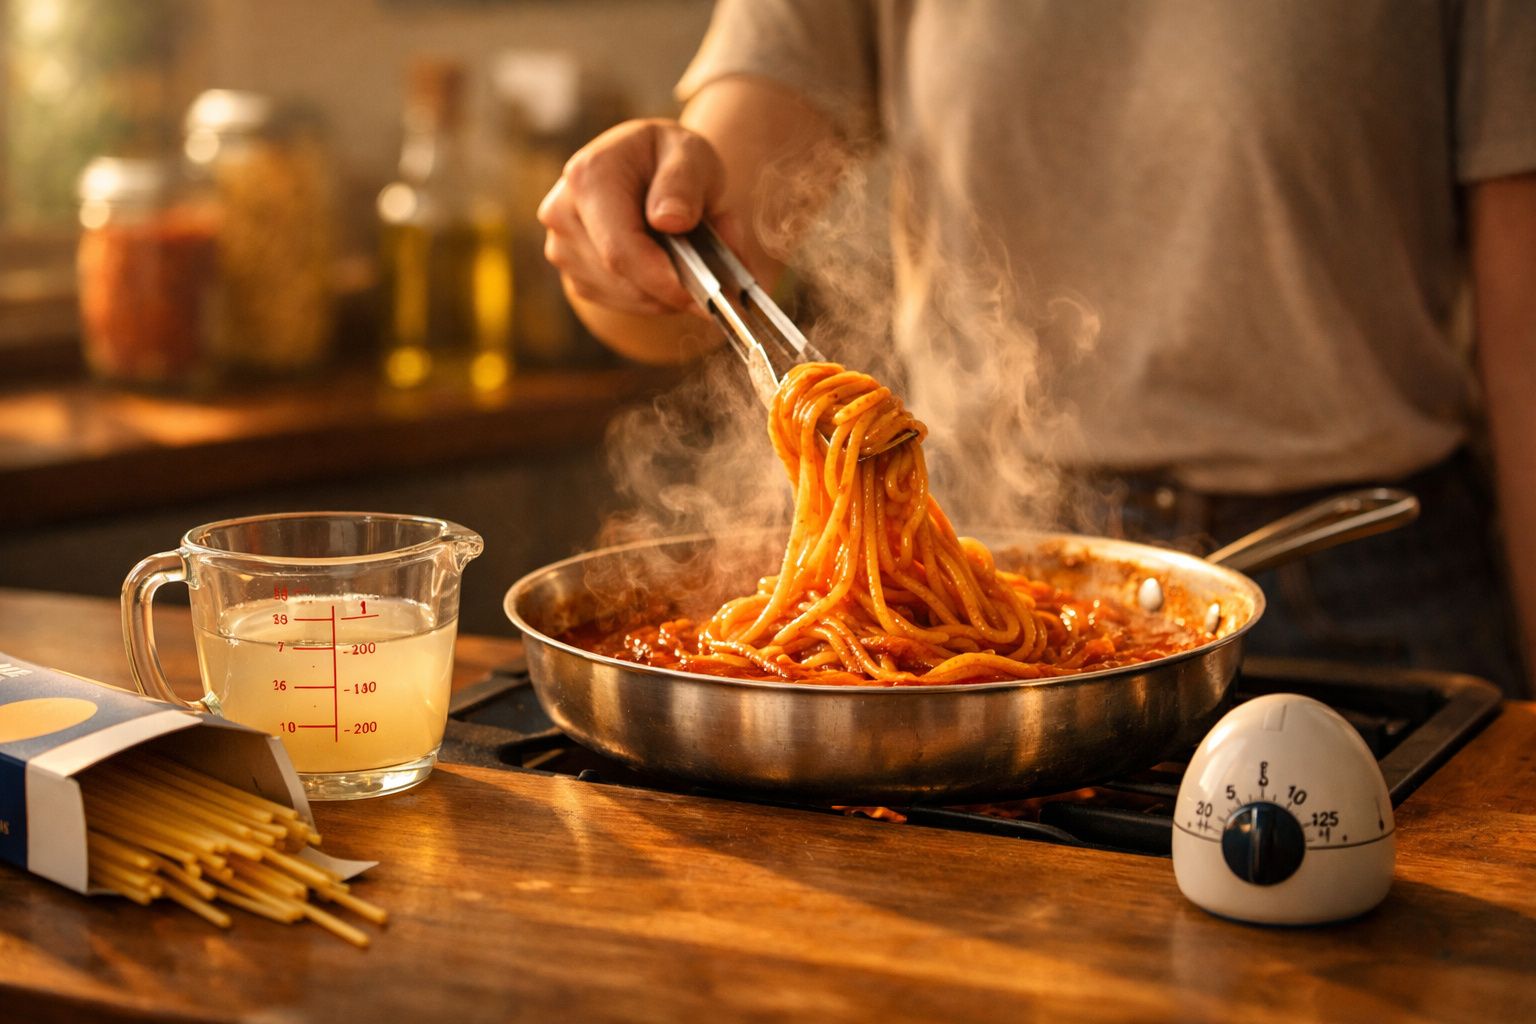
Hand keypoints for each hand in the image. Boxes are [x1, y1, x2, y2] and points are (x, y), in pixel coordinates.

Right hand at [538, 118, 733, 317]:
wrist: (644, 169)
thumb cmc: (670, 160)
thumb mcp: (690, 153)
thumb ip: (685, 183)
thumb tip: (672, 221)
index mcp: (588, 177)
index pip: (620, 250)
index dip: (663, 281)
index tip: (703, 297)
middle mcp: (563, 214)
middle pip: (623, 279)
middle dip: (673, 287)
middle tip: (716, 279)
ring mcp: (562, 248)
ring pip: (626, 297)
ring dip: (667, 292)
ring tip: (690, 258)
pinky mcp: (573, 274)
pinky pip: (620, 303)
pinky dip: (653, 296)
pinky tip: (665, 265)